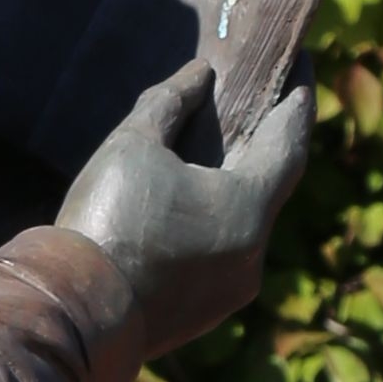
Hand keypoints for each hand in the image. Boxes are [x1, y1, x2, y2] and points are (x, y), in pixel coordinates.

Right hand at [56, 59, 313, 357]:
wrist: (79, 309)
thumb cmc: (109, 217)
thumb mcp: (132, 145)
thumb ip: (170, 103)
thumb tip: (199, 75)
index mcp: (248, 207)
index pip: (290, 142)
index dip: (298, 102)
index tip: (303, 67)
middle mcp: (255, 253)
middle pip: (268, 186)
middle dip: (261, 145)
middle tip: (253, 106)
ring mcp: (232, 290)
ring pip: (241, 227)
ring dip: (230, 191)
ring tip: (207, 160)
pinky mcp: (204, 314)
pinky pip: (218, 258)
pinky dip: (209, 226)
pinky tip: (177, 213)